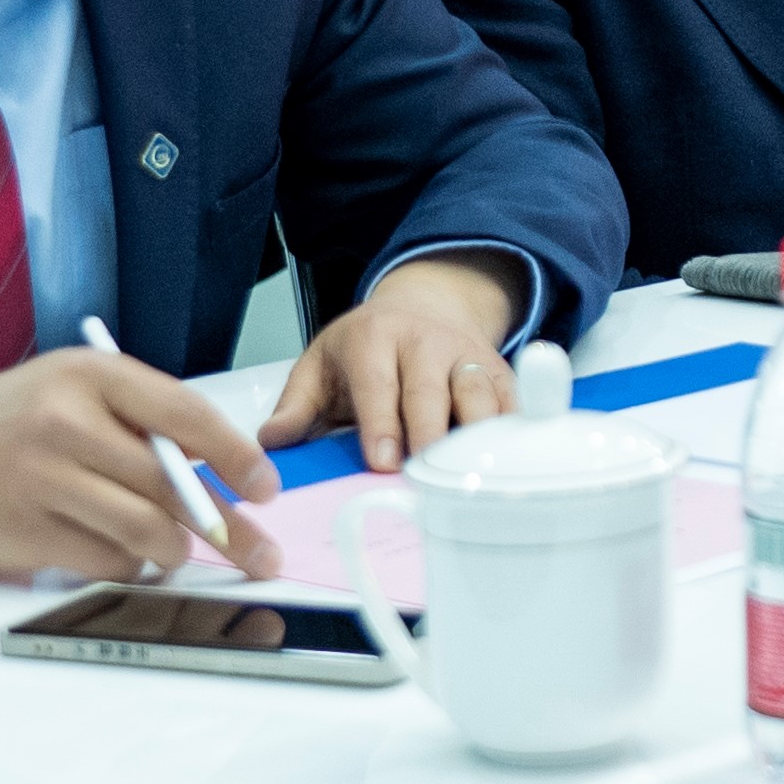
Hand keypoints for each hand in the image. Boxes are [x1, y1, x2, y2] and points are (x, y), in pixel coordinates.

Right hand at [0, 348, 283, 582]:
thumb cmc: (16, 417)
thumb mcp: (78, 387)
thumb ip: (145, 420)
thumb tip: (223, 473)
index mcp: (92, 374)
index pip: (186, 415)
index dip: (236, 456)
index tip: (266, 488)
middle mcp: (66, 422)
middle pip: (170, 485)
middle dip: (225, 526)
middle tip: (257, 552)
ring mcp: (40, 478)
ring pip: (142, 530)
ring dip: (173, 550)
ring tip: (175, 549)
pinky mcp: (21, 530)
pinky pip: (102, 559)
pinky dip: (127, 565)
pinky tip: (124, 555)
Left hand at [260, 253, 528, 472]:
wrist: (427, 305)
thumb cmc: (366, 347)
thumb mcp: (320, 363)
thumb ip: (296, 404)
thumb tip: (272, 442)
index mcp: (375, 337)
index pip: (378, 382)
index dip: (381, 423)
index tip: (382, 462)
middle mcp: (426, 340)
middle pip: (431, 390)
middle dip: (428, 435)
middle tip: (423, 476)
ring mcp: (467, 354)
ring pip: (478, 393)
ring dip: (473, 437)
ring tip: (464, 479)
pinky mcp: (499, 372)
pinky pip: (510, 403)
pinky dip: (510, 435)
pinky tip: (502, 466)